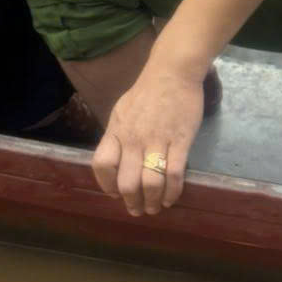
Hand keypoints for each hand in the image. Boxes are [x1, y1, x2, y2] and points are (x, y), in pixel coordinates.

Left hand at [92, 63, 205, 214]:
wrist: (173, 72)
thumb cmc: (147, 92)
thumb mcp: (122, 111)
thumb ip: (118, 135)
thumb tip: (115, 161)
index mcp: (116, 130)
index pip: (102, 165)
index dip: (106, 185)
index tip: (115, 194)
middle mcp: (133, 139)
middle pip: (127, 183)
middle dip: (132, 203)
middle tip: (138, 209)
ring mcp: (157, 141)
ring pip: (150, 184)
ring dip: (153, 202)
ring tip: (156, 207)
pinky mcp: (180, 142)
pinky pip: (174, 175)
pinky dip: (172, 192)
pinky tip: (172, 197)